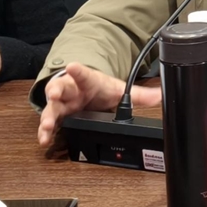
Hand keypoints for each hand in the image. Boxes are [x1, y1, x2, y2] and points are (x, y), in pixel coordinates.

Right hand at [38, 62, 160, 147]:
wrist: (86, 90)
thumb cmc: (100, 89)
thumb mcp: (119, 90)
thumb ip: (140, 94)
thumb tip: (162, 96)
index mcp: (88, 81)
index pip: (83, 74)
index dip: (78, 70)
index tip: (73, 65)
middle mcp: (72, 90)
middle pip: (62, 88)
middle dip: (56, 90)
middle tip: (54, 94)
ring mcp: (63, 103)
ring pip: (52, 107)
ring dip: (48, 116)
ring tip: (47, 125)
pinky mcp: (58, 116)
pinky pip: (50, 124)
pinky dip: (46, 132)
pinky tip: (45, 140)